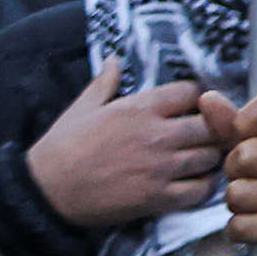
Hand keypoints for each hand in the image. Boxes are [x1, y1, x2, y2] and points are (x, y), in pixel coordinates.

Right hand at [29, 55, 236, 232]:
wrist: (43, 192)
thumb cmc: (61, 148)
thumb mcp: (82, 108)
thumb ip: (105, 82)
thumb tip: (114, 58)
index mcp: (140, 108)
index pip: (193, 92)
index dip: (198, 98)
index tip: (193, 107)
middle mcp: (157, 134)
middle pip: (212, 124)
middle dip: (213, 128)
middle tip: (205, 135)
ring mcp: (160, 167)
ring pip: (212, 156)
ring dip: (211, 156)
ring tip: (202, 158)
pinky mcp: (157, 198)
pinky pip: (201, 190)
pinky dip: (205, 186)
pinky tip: (196, 182)